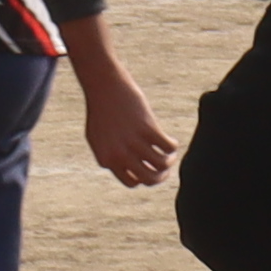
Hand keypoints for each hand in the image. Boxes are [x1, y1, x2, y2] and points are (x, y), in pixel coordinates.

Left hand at [80, 71, 172, 188]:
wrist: (103, 87)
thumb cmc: (101, 113)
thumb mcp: (97, 139)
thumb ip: (110, 158)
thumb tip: (132, 175)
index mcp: (106, 160)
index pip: (132, 182)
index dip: (142, 178)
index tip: (147, 168)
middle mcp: (120, 155)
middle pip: (150, 179)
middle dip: (161, 176)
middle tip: (166, 168)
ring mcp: (134, 142)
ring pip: (162, 164)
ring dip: (170, 161)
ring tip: (170, 153)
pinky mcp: (147, 129)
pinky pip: (168, 147)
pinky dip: (173, 146)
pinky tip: (170, 141)